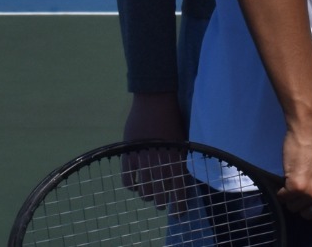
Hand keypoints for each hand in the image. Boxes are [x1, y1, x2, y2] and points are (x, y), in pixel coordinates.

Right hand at [121, 93, 187, 208]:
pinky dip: (132, 186)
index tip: (179, 213)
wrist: (154, 100)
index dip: (179, 202)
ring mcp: (144, 157)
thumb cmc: (172, 118)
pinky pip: (129, 178)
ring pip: (145, 187)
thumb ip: (181, 157)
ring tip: (151, 198)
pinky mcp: (130, 153)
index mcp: (177, 155)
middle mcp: (161, 158)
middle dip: (163, 202)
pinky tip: (136, 186)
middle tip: (163, 206)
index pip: (179, 185)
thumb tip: (182, 177)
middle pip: (162, 190)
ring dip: (148, 196)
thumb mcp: (182, 138)